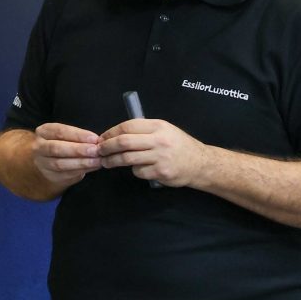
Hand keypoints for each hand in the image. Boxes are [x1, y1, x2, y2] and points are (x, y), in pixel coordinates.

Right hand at [28, 122, 103, 190]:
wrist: (52, 162)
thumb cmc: (65, 144)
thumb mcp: (69, 136)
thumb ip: (80, 137)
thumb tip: (98, 141)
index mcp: (44, 131)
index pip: (60, 131)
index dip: (78, 135)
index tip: (95, 138)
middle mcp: (39, 146)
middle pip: (56, 148)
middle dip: (78, 150)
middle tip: (96, 151)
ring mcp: (42, 162)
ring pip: (60, 163)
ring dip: (81, 163)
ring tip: (97, 161)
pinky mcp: (50, 175)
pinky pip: (65, 174)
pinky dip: (81, 170)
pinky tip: (93, 167)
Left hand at [98, 117, 214, 188]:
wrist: (201, 164)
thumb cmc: (179, 146)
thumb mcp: (165, 130)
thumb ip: (144, 130)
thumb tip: (116, 135)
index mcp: (158, 126)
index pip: (127, 127)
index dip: (110, 132)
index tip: (102, 138)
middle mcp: (159, 140)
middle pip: (124, 142)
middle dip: (106, 147)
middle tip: (99, 151)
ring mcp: (161, 157)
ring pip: (127, 158)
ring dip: (113, 161)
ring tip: (106, 162)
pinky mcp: (161, 172)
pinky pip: (139, 171)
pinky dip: (135, 170)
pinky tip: (139, 169)